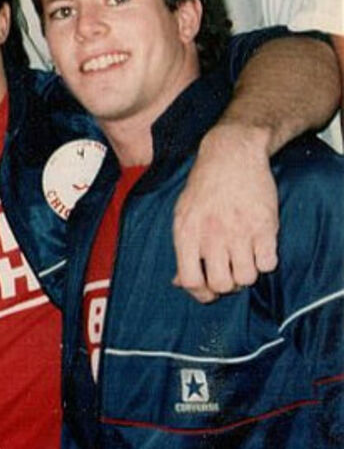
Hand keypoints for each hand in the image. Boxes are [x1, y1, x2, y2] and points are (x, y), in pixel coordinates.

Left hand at [172, 122, 276, 302]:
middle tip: (229, 270)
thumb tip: (178, 283)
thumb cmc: (204, 188)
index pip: (190, 281)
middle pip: (221, 285)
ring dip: (247, 274)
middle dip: (226, 285)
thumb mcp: (182, 215)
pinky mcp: (265, 227)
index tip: (207, 289)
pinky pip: (269, 264)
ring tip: (244, 257)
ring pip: (247, 278)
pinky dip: (265, 261)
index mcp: (186, 233)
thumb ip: (182, 250)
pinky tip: (259, 247)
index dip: (200, 293)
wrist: (231, 155)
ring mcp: (240, 231)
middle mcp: (212, 235)